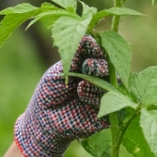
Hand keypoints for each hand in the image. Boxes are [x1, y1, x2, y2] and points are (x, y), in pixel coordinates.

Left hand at [14, 35, 109, 156]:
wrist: (43, 119)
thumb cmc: (49, 92)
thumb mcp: (58, 71)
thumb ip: (73, 56)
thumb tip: (87, 36)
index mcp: (91, 66)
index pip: (100, 54)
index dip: (97, 49)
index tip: (90, 46)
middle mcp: (101, 80)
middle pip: (110, 69)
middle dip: (100, 65)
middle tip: (88, 65)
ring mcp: (105, 97)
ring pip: (112, 86)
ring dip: (97, 82)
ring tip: (80, 86)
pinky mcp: (107, 115)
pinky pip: (112, 105)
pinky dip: (98, 99)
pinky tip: (83, 94)